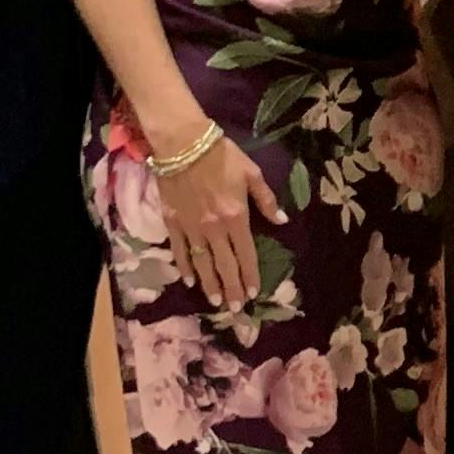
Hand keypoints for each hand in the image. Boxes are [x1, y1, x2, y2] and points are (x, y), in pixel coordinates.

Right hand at [155, 121, 287, 316]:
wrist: (183, 144)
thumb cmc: (221, 155)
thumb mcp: (252, 173)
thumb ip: (266, 201)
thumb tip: (281, 221)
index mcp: (237, 217)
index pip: (246, 254)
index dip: (250, 275)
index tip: (254, 293)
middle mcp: (214, 228)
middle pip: (224, 264)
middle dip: (232, 288)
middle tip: (235, 309)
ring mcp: (191, 227)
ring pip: (202, 262)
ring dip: (209, 284)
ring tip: (216, 301)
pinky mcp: (172, 222)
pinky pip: (179, 250)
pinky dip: (184, 266)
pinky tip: (188, 280)